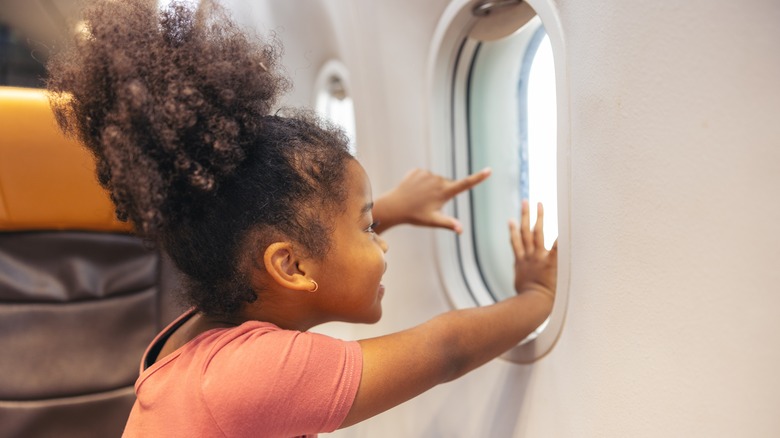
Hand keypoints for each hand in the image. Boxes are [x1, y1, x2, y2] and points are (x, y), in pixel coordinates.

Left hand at [372, 168, 490, 233]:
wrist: (394, 206)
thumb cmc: (415, 216)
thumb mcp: (433, 221)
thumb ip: (449, 224)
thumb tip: (461, 230)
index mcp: (444, 192)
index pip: (465, 184)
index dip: (478, 178)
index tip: (489, 170)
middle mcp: (437, 180)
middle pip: (448, 184)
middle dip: (445, 192)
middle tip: (431, 204)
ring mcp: (427, 174)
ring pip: (436, 180)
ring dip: (433, 188)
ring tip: (421, 198)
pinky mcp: (418, 170)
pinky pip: (425, 176)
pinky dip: (423, 183)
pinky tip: (414, 191)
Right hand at [510, 200, 557, 300]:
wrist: (531, 304)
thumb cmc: (526, 301)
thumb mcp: (521, 288)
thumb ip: (522, 281)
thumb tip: (520, 285)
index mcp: (521, 261)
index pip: (516, 241)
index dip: (513, 230)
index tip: (511, 219)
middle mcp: (529, 256)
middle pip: (525, 231)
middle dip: (525, 215)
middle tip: (525, 202)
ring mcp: (539, 258)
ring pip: (536, 233)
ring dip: (538, 218)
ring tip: (538, 204)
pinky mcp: (550, 263)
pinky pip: (556, 248)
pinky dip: (559, 238)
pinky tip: (564, 227)